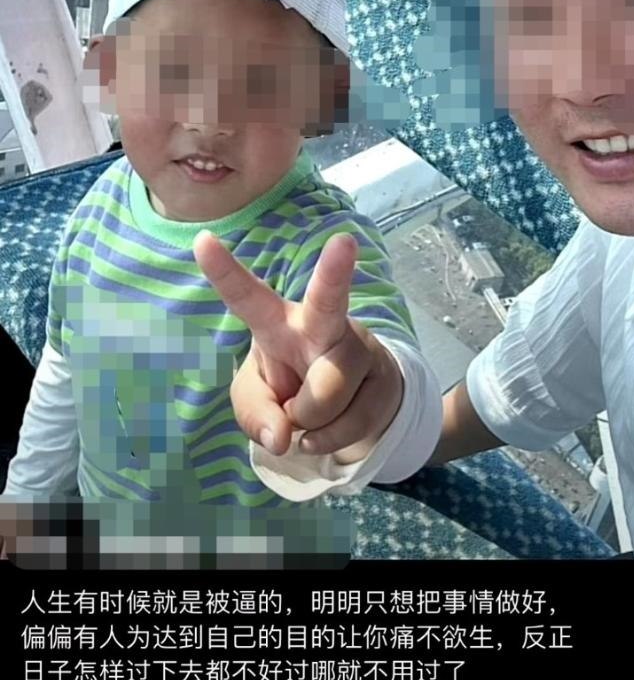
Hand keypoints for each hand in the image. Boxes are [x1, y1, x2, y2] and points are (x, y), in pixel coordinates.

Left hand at [193, 231, 402, 463]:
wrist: (350, 407)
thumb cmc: (291, 387)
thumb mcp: (256, 400)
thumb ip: (256, 414)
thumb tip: (282, 437)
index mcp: (277, 322)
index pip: (247, 296)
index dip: (223, 271)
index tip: (202, 240)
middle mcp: (321, 324)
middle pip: (326, 299)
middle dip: (334, 272)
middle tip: (344, 241)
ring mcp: (357, 347)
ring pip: (326, 394)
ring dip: (310, 422)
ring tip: (308, 416)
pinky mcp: (384, 375)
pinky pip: (352, 423)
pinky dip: (330, 440)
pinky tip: (328, 430)